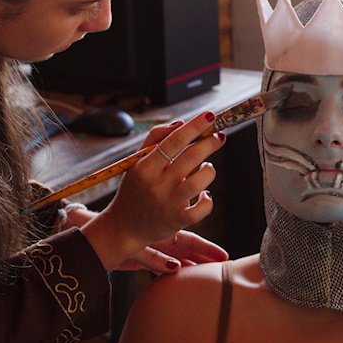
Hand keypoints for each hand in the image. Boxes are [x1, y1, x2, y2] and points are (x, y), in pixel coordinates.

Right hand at [81, 111, 225, 269]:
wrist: (124, 226)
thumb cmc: (135, 188)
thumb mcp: (137, 162)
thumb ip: (155, 139)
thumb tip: (181, 124)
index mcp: (145, 167)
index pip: (173, 141)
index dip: (194, 127)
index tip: (210, 116)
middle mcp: (156, 185)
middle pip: (190, 157)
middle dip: (210, 143)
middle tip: (219, 136)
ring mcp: (167, 204)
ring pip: (199, 182)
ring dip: (209, 170)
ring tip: (207, 167)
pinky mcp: (177, 221)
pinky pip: (202, 209)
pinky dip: (208, 199)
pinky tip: (205, 194)